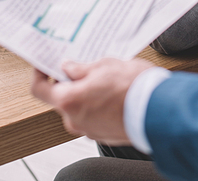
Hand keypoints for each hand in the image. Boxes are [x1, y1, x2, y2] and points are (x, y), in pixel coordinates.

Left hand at [31, 58, 154, 143]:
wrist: (159, 110)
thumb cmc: (133, 86)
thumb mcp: (104, 65)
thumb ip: (81, 68)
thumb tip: (68, 68)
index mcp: (69, 100)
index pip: (40, 89)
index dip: (39, 73)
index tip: (43, 62)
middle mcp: (74, 120)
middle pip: (61, 98)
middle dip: (69, 81)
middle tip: (81, 64)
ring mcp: (88, 130)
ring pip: (78, 107)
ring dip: (84, 92)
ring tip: (103, 76)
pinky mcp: (102, 134)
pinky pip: (92, 116)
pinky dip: (96, 104)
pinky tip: (111, 91)